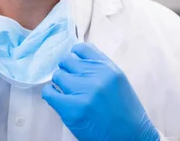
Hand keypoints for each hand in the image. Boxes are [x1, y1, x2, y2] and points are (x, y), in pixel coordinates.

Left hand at [42, 43, 159, 140]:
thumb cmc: (124, 111)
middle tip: (72, 82)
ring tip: (69, 94)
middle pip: (66, 60)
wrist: (131, 138)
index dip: (75, 56)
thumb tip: (76, 53)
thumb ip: (99, 65)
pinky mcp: (72, 109)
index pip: (81, 48)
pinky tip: (59, 99)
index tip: (75, 65)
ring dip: (60, 84)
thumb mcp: (118, 81)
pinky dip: (50, 95)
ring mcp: (83, 93)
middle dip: (67, 70)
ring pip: (57, 76)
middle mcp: (96, 77)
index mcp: (108, 69)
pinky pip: (49, 93)